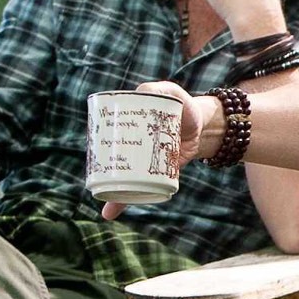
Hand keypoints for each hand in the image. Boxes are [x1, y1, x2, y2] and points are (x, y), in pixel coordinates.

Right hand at [98, 82, 216, 219]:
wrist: (205, 127)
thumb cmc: (183, 105)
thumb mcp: (169, 92)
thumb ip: (157, 87)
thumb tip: (140, 91)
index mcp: (128, 128)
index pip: (105, 139)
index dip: (96, 147)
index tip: (92, 153)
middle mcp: (132, 147)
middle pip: (109, 162)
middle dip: (99, 171)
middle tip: (95, 174)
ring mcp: (143, 162)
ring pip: (121, 179)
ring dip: (109, 190)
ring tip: (101, 195)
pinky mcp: (156, 173)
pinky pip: (140, 190)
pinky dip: (126, 201)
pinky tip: (111, 211)